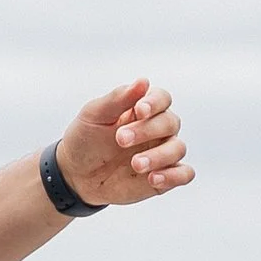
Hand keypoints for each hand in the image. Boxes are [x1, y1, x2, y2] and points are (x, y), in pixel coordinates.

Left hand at [55, 79, 191, 207]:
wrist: (75, 176)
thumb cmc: (85, 140)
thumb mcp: (94, 116)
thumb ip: (118, 99)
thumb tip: (143, 81)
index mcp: (142, 109)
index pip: (162, 98)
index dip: (155, 103)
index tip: (139, 110)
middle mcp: (157, 129)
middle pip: (170, 122)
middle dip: (147, 130)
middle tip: (120, 140)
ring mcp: (162, 153)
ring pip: (178, 148)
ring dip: (159, 156)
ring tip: (135, 164)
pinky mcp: (164, 177)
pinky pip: (184, 174)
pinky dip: (175, 176)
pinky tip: (153, 179)